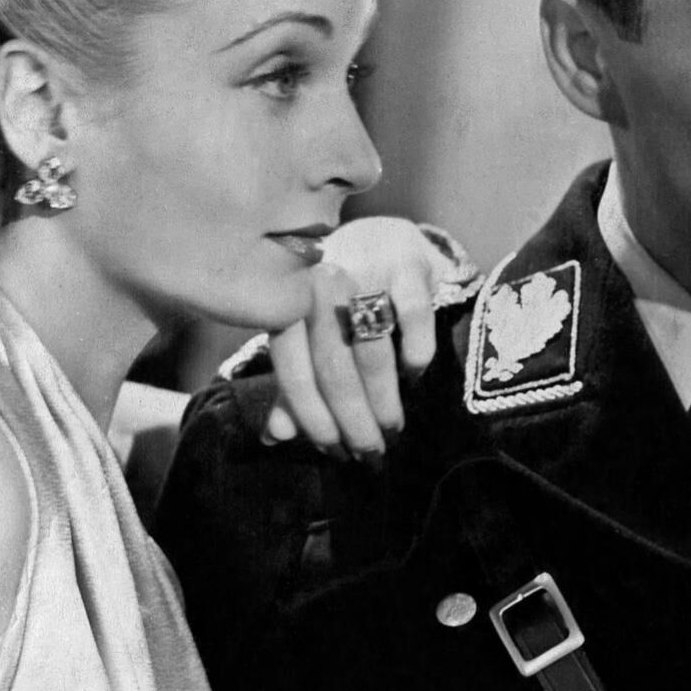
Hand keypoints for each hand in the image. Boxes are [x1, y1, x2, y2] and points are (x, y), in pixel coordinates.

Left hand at [263, 217, 466, 456]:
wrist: (380, 237)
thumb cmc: (339, 299)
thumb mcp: (310, 336)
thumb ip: (294, 385)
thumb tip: (275, 436)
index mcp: (287, 305)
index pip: (296, 374)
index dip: (314, 420)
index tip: (334, 452)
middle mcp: (320, 284)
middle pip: (334, 369)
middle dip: (353, 421)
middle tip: (370, 453)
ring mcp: (364, 271)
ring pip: (371, 352)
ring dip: (384, 401)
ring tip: (393, 429)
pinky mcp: (408, 264)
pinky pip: (414, 319)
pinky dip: (415, 355)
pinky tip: (414, 376)